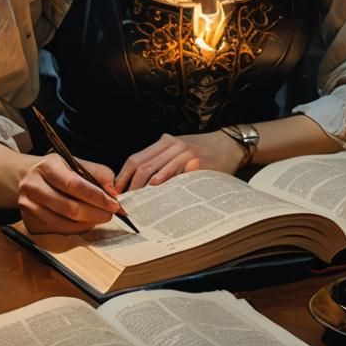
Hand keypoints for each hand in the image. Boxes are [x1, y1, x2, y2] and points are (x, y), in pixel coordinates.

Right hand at [18, 154, 120, 234]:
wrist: (25, 177)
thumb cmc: (56, 170)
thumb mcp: (74, 163)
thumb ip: (97, 173)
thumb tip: (114, 191)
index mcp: (46, 167)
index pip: (74, 184)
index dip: (97, 196)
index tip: (114, 203)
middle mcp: (33, 187)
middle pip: (69, 207)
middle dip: (95, 213)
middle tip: (111, 214)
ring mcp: (28, 207)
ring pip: (64, 223)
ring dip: (87, 223)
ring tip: (100, 217)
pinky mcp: (30, 223)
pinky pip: (58, 231)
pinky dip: (76, 229)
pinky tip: (85, 222)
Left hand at [115, 132, 244, 191]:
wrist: (230, 146)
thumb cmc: (203, 153)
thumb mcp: (179, 152)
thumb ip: (163, 163)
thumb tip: (139, 186)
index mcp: (164, 142)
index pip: (135, 159)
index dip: (123, 176)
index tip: (116, 192)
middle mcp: (171, 144)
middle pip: (141, 166)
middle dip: (130, 186)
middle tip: (125, 203)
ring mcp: (183, 152)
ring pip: (154, 170)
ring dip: (142, 189)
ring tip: (136, 203)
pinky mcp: (196, 162)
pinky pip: (174, 175)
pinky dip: (162, 185)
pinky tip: (156, 195)